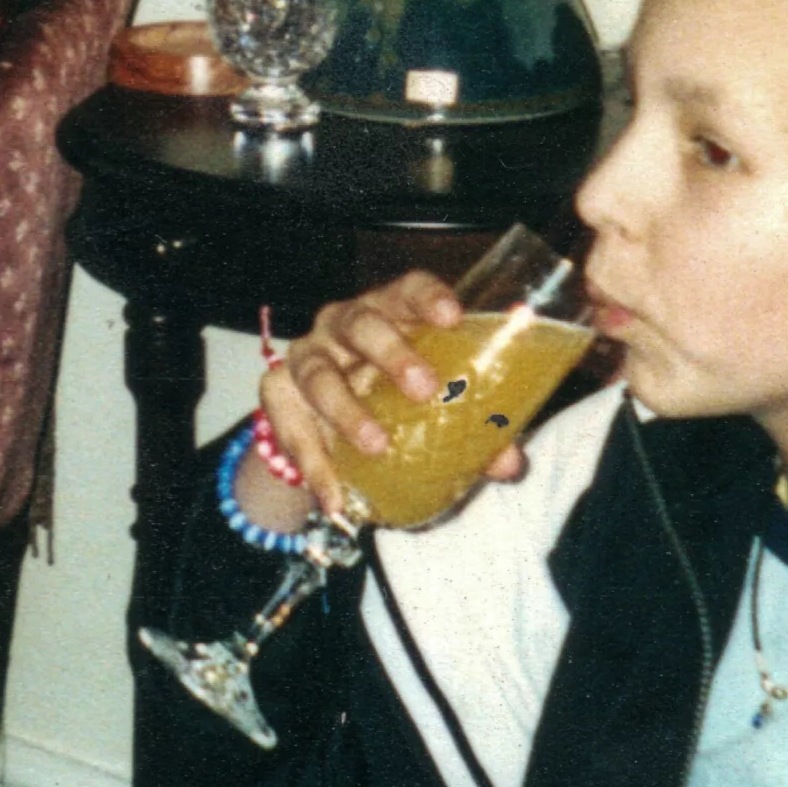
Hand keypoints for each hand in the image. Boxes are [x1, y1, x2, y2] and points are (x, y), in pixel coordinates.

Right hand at [259, 273, 525, 518]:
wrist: (329, 431)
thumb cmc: (394, 400)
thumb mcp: (434, 407)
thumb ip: (471, 428)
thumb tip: (509, 463)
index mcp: (392, 314)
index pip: (409, 289)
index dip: (429, 298)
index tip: (453, 317)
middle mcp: (345, 324)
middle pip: (364, 323)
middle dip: (393, 352)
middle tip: (424, 389)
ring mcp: (308, 356)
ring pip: (319, 372)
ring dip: (347, 409)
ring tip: (376, 446)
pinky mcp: (278, 394)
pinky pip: (291, 428)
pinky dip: (314, 466)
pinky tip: (335, 497)